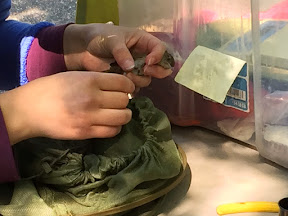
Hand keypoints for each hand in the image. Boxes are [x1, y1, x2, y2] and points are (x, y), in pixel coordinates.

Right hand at [0, 72, 134, 144]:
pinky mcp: (85, 133)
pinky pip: (112, 131)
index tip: (126, 89)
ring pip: (123, 117)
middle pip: (124, 100)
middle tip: (117, 102)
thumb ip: (97, 81)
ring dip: (123, 115)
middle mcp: (92, 98)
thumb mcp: (74, 76)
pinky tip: (109, 123)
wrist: (29, 109)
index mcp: (90, 80)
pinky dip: (115, 127)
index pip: (123, 83)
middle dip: (124, 101)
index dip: (128, 86)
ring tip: (116, 113)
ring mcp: (89, 117)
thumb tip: (119, 87)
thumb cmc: (51, 89)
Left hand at [63, 23, 171, 88]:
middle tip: (145, 71)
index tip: (148, 62)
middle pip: (160, 67)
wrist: (83, 48)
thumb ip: (122, 53)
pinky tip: (124, 85)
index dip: (158, 56)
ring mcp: (135, 68)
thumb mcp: (112, 41)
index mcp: (142, 41)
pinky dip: (132, 88)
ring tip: (126, 75)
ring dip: (139, 79)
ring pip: (146, 79)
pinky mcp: (126, 78)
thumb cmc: (99, 37)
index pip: (160, 48)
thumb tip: (131, 68)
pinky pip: (135, 87)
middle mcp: (142, 56)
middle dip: (156, 71)